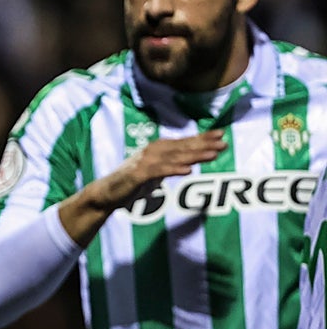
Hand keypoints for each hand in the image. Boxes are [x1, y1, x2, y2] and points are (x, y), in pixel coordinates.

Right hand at [88, 130, 226, 210]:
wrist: (106, 193)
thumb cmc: (130, 183)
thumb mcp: (154, 171)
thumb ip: (169, 165)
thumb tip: (188, 162)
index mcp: (157, 149)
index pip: (184, 142)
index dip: (202, 138)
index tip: (221, 135)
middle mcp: (152, 151)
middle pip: (182, 147)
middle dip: (204, 144)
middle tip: (223, 142)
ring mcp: (145, 162)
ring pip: (174, 157)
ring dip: (194, 155)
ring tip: (212, 154)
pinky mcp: (138, 174)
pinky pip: (159, 171)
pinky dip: (173, 169)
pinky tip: (187, 169)